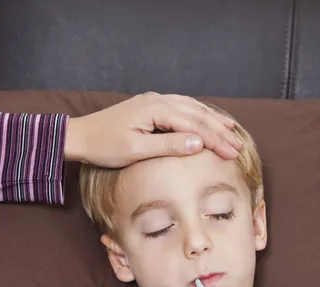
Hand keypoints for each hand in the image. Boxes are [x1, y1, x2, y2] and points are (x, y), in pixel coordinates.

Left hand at [64, 92, 241, 164]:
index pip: (194, 125)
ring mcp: (153, 101)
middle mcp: (157, 100)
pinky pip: (181, 107)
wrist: (80, 137)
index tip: (232, 154)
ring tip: (231, 130)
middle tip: (238, 146)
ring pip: (191, 108)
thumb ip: (169, 145)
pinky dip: (197, 114)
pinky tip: (205, 119)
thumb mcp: (137, 150)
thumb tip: (199, 143)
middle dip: (219, 131)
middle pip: (196, 114)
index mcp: (155, 109)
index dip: (216, 141)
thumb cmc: (105, 147)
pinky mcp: (149, 107)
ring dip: (212, 120)